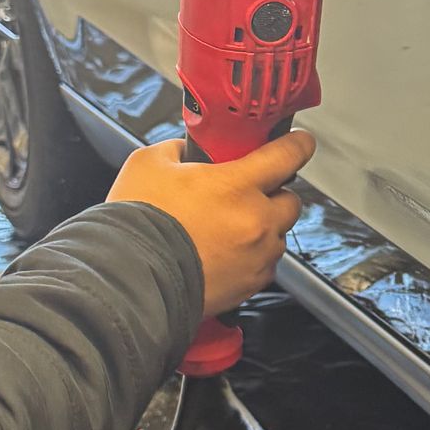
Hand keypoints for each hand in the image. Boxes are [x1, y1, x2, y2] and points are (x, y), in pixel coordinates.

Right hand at [108, 128, 314, 312]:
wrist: (129, 280)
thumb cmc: (137, 223)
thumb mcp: (149, 164)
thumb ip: (176, 150)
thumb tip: (185, 152)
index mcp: (236, 185)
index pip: (287, 156)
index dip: (298, 145)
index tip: (300, 142)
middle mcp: (256, 221)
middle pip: (291, 201)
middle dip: (275, 194)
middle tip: (249, 194)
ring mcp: (256, 257)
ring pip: (278, 237)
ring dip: (262, 230)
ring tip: (228, 230)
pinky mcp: (249, 286)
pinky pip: (263, 266)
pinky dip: (251, 258)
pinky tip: (222, 255)